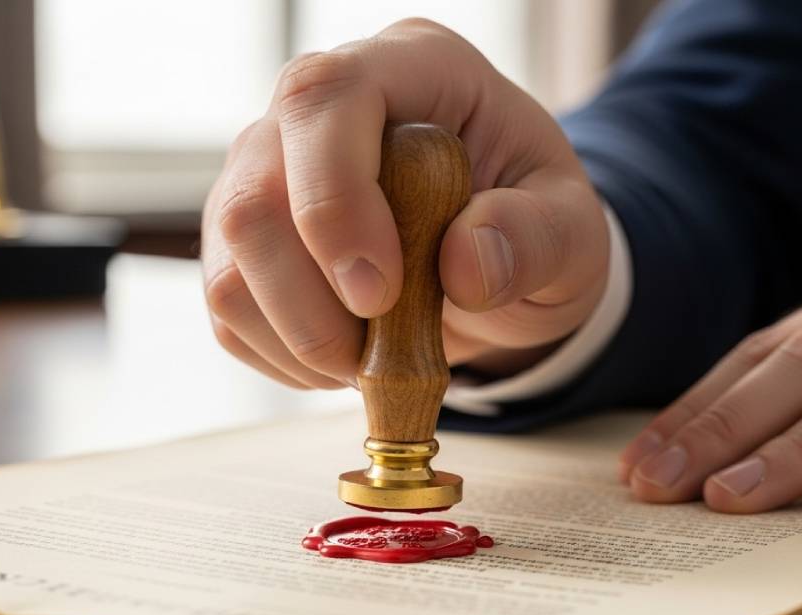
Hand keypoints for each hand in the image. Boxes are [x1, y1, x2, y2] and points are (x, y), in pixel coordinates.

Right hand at [201, 19, 607, 389]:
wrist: (498, 259)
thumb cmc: (532, 224)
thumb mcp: (573, 231)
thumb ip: (537, 238)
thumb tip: (466, 265)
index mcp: (412, 69)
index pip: (326, 100)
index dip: (335, 201)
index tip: (380, 293)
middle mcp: (320, 107)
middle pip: (254, 192)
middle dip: (311, 300)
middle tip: (378, 355)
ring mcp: (270, 168)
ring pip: (229, 256)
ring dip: (298, 336)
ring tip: (371, 360)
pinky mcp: (246, 235)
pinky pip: (228, 303)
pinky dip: (282, 354)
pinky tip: (342, 356)